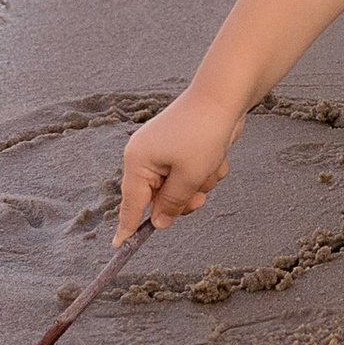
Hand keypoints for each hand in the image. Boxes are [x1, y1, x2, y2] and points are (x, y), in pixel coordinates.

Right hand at [118, 86, 247, 233]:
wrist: (224, 97)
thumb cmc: (203, 134)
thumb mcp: (188, 177)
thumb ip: (172, 204)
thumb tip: (158, 224)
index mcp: (138, 161)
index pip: (130, 203)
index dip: (127, 227)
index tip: (119, 247)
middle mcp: (146, 155)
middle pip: (160, 198)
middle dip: (185, 198)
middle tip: (200, 198)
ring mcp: (164, 150)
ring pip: (182, 187)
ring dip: (201, 183)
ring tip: (212, 165)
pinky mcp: (183, 146)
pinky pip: (193, 172)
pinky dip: (207, 169)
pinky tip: (218, 154)